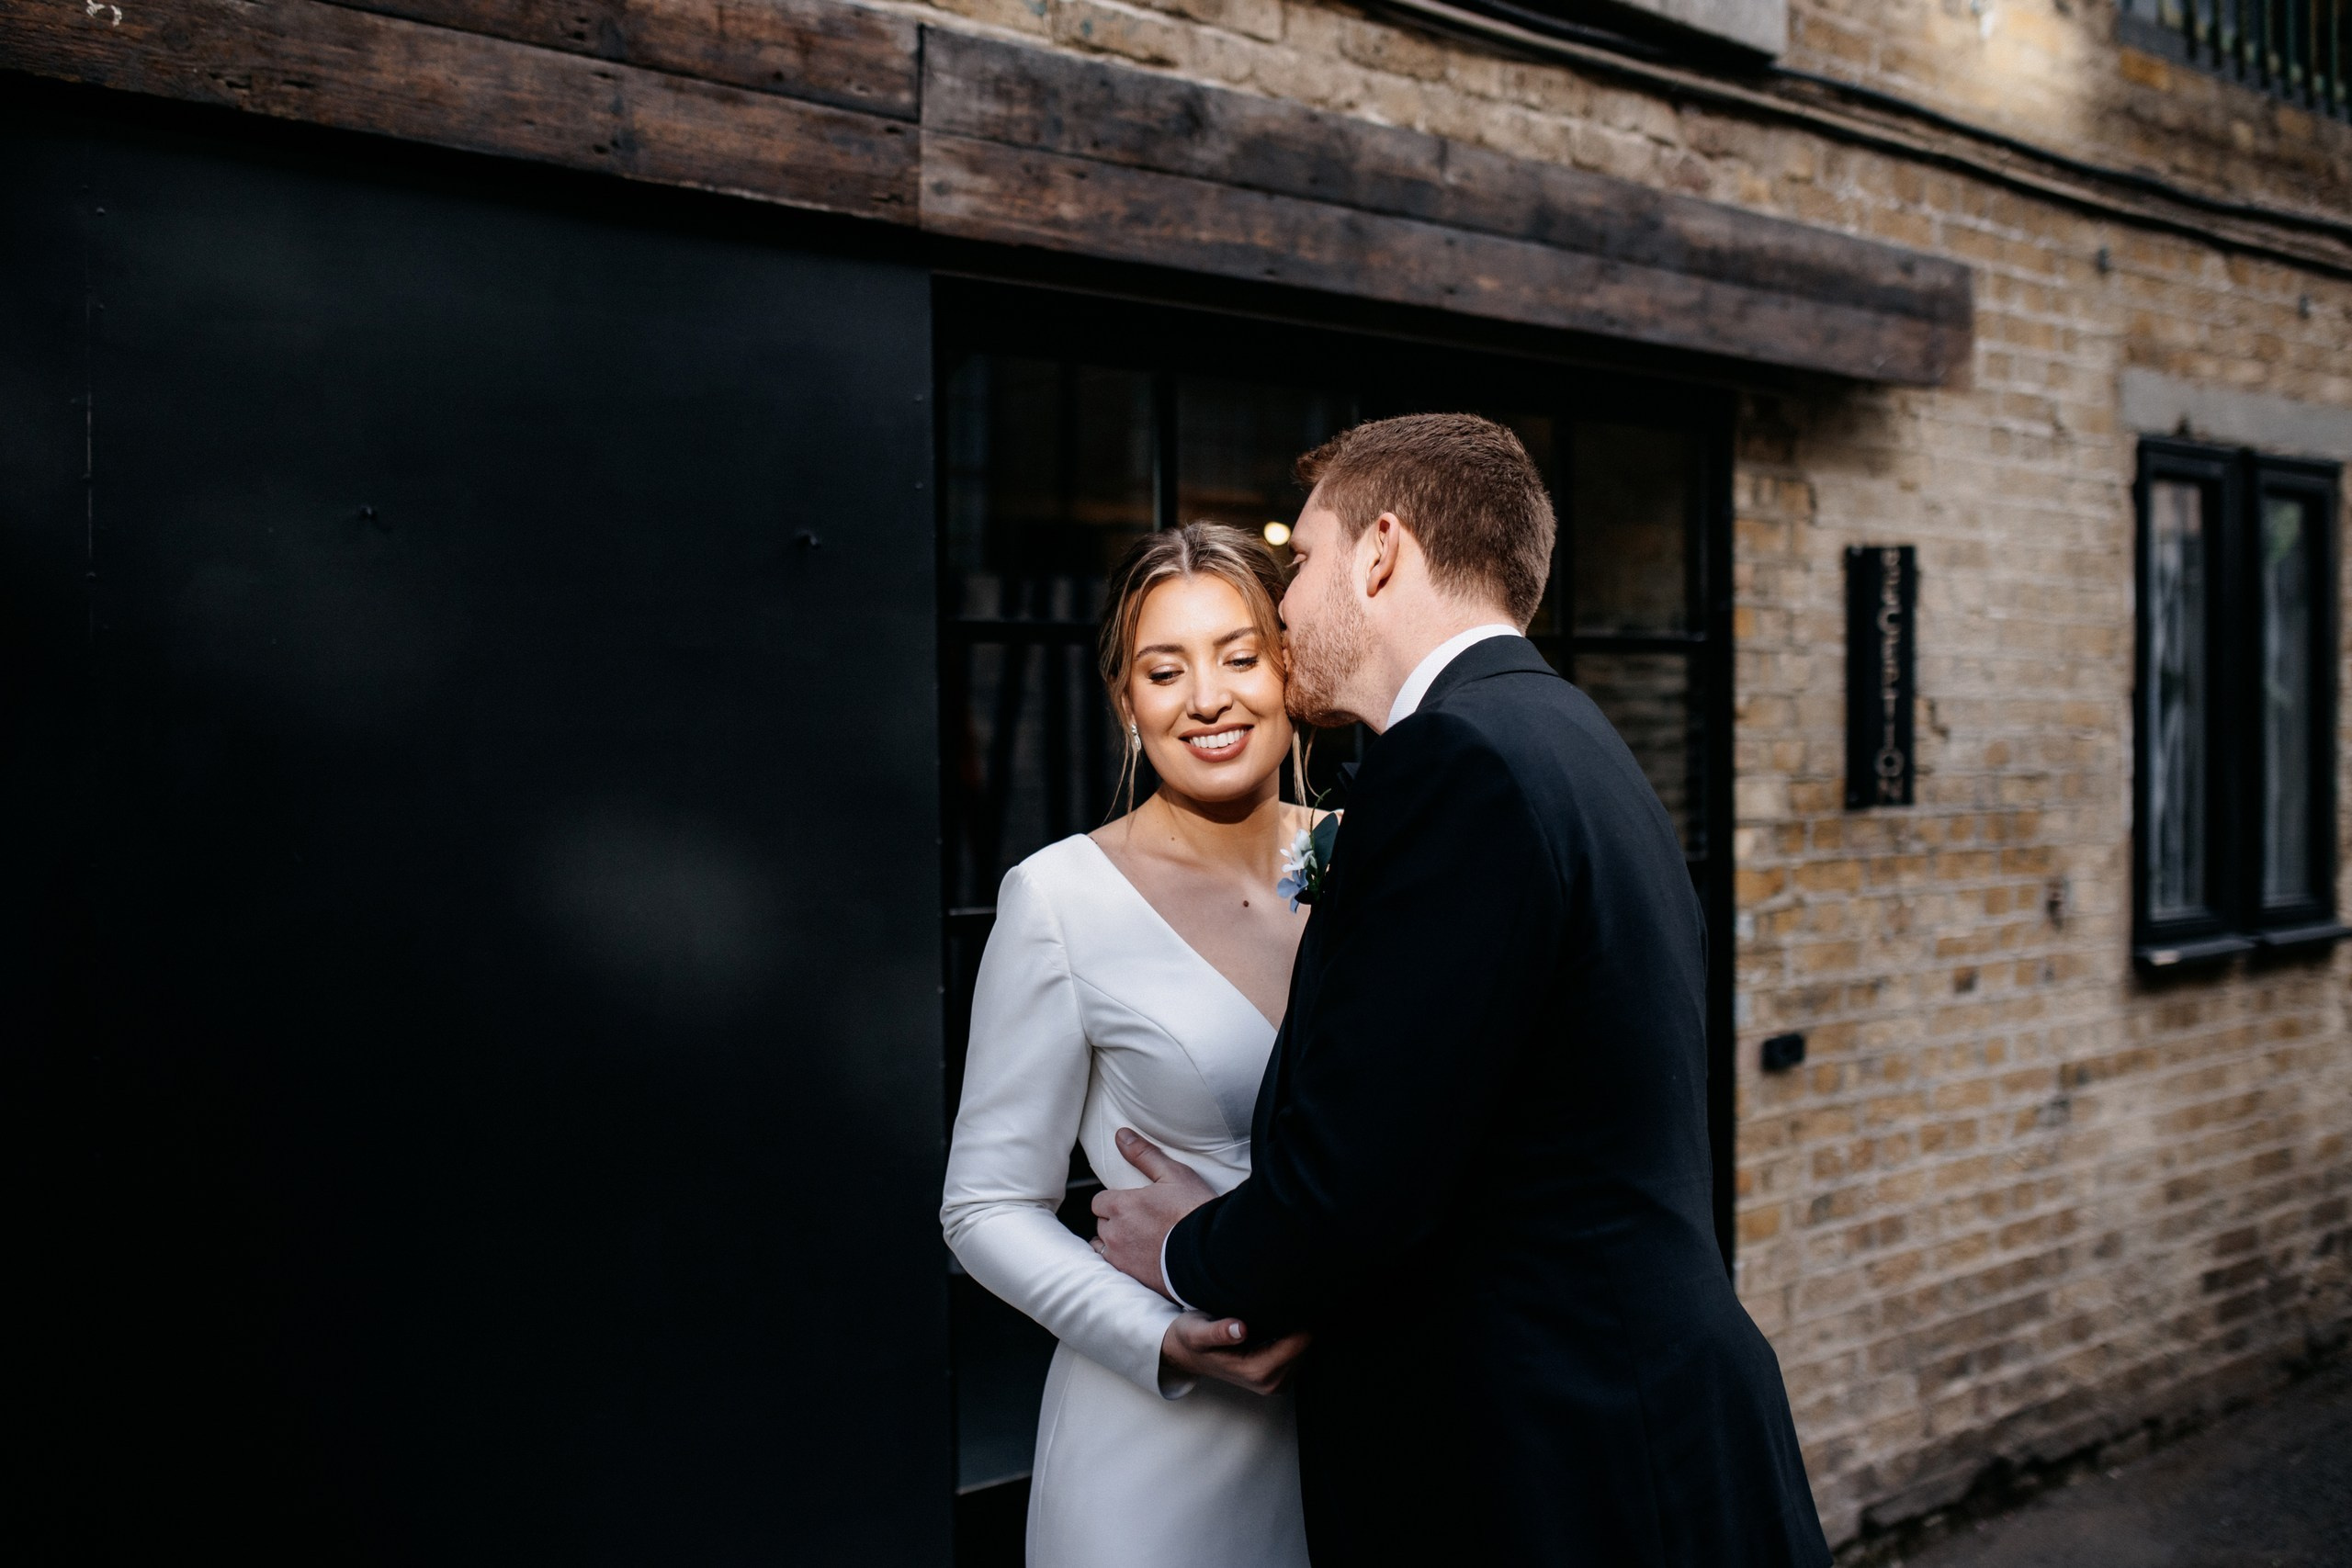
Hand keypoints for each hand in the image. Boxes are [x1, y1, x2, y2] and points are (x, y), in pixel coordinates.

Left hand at [1089, 1128, 1214, 1298]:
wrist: (1213, 1254)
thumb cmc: (1196, 1212)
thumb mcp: (1174, 1175)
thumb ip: (1144, 1155)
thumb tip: (1122, 1136)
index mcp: (1122, 1206)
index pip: (1099, 1201)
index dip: (1113, 1201)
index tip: (1130, 1203)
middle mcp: (1116, 1234)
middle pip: (1102, 1225)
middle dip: (1116, 1222)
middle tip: (1140, 1221)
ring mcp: (1122, 1259)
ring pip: (1105, 1249)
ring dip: (1116, 1244)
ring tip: (1139, 1242)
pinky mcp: (1133, 1280)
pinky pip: (1116, 1270)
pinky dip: (1125, 1264)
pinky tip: (1143, 1261)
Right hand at [1159, 1311, 1312, 1396]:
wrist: (1186, 1354)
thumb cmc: (1191, 1339)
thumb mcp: (1197, 1331)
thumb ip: (1217, 1332)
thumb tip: (1240, 1329)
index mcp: (1256, 1371)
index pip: (1298, 1343)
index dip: (1300, 1317)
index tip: (1293, 1295)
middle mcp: (1270, 1382)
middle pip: (1305, 1347)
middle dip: (1300, 1322)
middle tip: (1287, 1296)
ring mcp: (1275, 1383)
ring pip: (1304, 1350)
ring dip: (1297, 1329)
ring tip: (1280, 1307)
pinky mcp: (1278, 1378)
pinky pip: (1297, 1354)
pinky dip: (1292, 1337)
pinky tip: (1277, 1321)